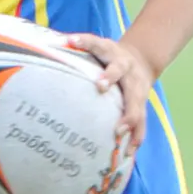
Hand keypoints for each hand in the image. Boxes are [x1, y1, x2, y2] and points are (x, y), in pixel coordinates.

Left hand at [65, 32, 154, 146]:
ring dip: (129, 117)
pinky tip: (129, 153)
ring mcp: (137, 88)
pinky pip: (141, 123)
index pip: (97, 45)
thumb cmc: (108, 57)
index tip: (71, 41)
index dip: (85, 42)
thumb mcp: (97, 47)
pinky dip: (136, 137)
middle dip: (110, 79)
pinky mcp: (142, 105)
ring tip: (119, 133)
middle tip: (100, 88)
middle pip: (121, 74)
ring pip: (136, 103)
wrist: (141, 60)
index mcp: (112, 54)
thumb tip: (50, 42)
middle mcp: (127, 70)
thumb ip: (78, 45)